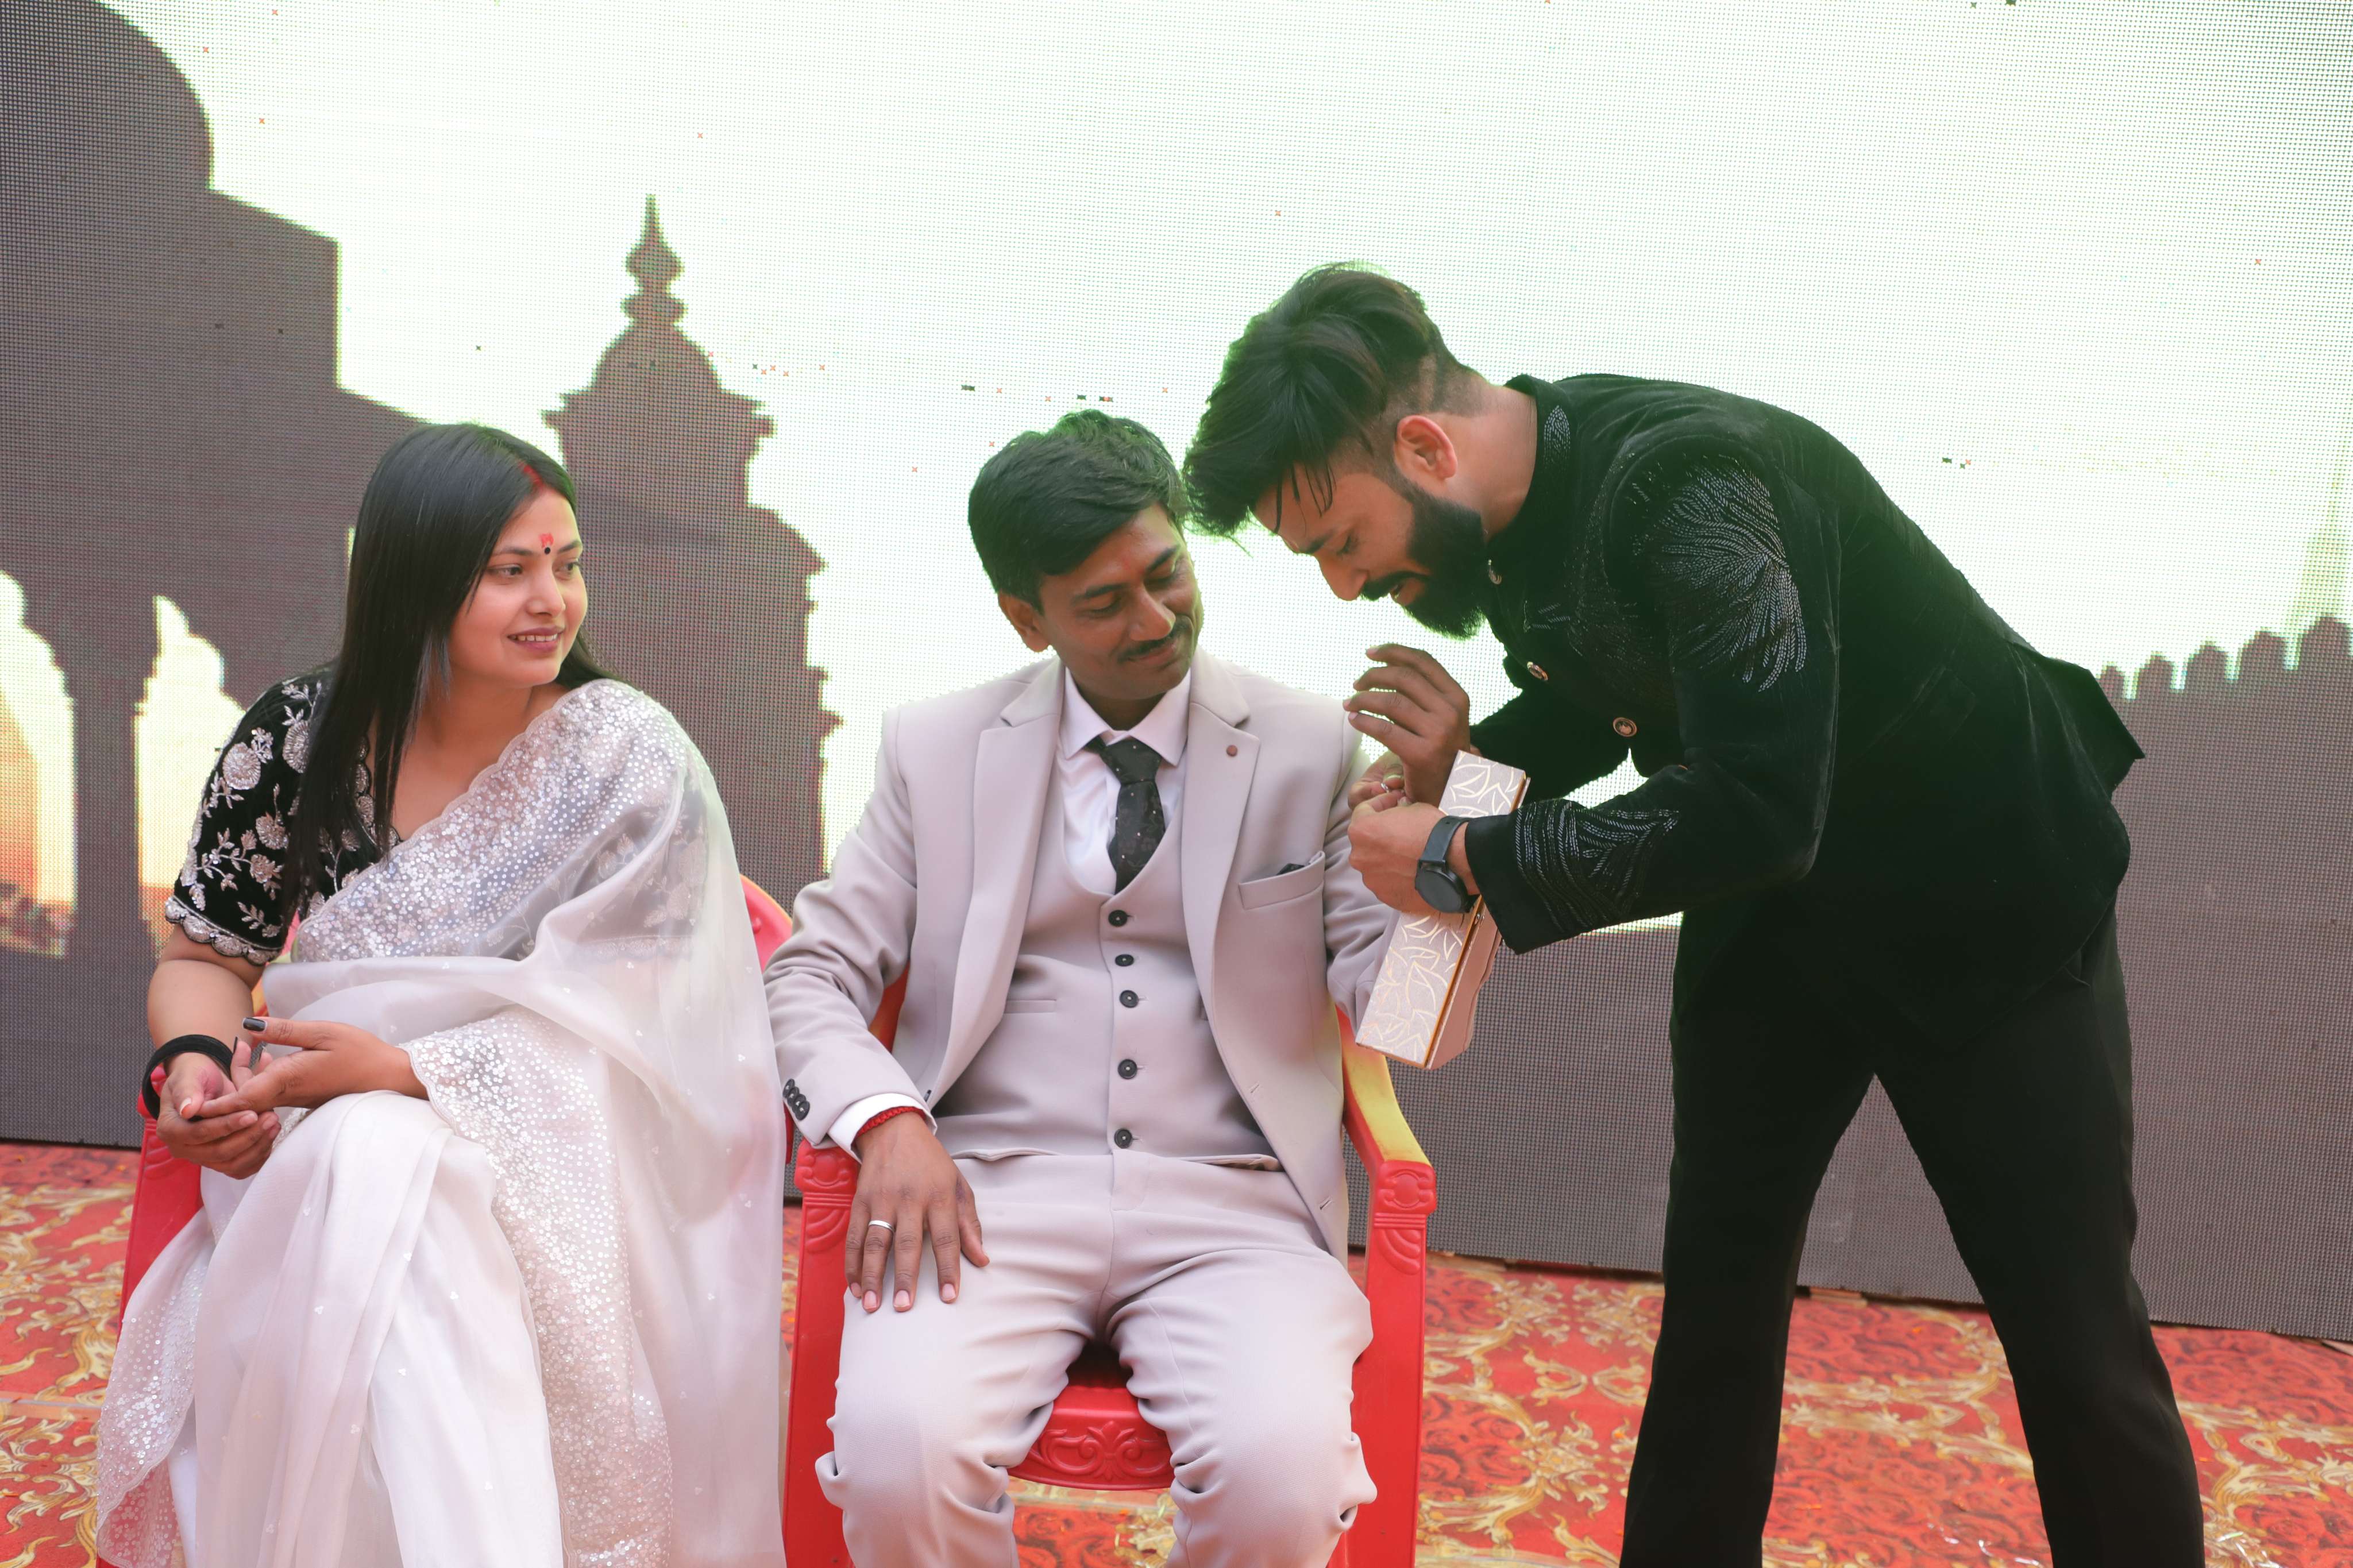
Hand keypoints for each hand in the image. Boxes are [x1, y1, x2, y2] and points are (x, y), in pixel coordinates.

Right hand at [154, 1047, 277, 1177]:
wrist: (206, 1082)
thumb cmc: (196, 1075)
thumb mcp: (189, 1075)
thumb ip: (187, 1090)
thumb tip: (187, 1110)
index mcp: (170, 1129)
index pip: (199, 1134)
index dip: (226, 1126)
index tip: (251, 1114)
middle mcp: (183, 1149)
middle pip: (218, 1152)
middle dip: (247, 1136)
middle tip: (270, 1117)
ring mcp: (201, 1158)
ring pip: (232, 1164)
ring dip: (257, 1146)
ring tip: (274, 1123)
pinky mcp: (220, 1162)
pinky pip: (241, 1168)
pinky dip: (258, 1156)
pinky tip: (270, 1136)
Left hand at [195, 1017, 422, 1117]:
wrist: (388, 1078)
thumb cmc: (360, 1053)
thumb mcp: (322, 1033)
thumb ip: (284, 1030)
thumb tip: (249, 1024)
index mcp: (287, 1080)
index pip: (240, 1099)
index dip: (214, 1105)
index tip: (192, 1106)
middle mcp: (285, 1095)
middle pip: (242, 1098)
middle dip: (227, 1081)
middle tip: (232, 1052)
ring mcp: (294, 1099)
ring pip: (255, 1096)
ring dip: (243, 1079)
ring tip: (246, 1048)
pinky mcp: (302, 1098)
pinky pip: (270, 1094)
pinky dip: (259, 1080)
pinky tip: (266, 1059)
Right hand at [847, 1114, 986, 1313]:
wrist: (894, 1129)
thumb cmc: (931, 1162)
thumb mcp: (958, 1185)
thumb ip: (969, 1223)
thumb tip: (982, 1259)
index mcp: (939, 1196)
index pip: (946, 1238)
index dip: (948, 1268)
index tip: (949, 1296)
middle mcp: (910, 1199)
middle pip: (907, 1243)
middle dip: (905, 1277)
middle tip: (904, 1307)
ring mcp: (882, 1200)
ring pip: (876, 1243)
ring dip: (873, 1276)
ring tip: (872, 1305)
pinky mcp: (860, 1202)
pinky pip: (854, 1237)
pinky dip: (852, 1264)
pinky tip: (855, 1286)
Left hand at [1343, 645, 1473, 804]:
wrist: (1453, 788)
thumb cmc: (1440, 748)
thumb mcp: (1441, 715)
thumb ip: (1421, 693)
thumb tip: (1383, 667)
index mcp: (1456, 696)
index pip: (1423, 661)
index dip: (1394, 651)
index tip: (1370, 653)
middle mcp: (1450, 712)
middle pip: (1403, 678)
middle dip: (1373, 675)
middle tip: (1356, 683)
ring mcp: (1437, 733)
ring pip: (1390, 701)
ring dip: (1363, 699)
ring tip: (1350, 703)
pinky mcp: (1421, 755)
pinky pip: (1383, 729)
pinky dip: (1363, 721)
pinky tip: (1354, 720)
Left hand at [1348, 799, 1477, 917]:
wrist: (1453, 863)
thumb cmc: (1431, 831)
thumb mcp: (1414, 808)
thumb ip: (1399, 809)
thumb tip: (1399, 808)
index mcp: (1361, 831)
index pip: (1363, 811)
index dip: (1380, 804)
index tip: (1393, 802)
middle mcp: (1360, 857)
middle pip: (1367, 842)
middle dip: (1381, 834)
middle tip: (1401, 830)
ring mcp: (1372, 880)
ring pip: (1376, 865)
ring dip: (1388, 858)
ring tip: (1409, 855)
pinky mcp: (1386, 896)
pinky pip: (1388, 882)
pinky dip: (1397, 876)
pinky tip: (1413, 871)